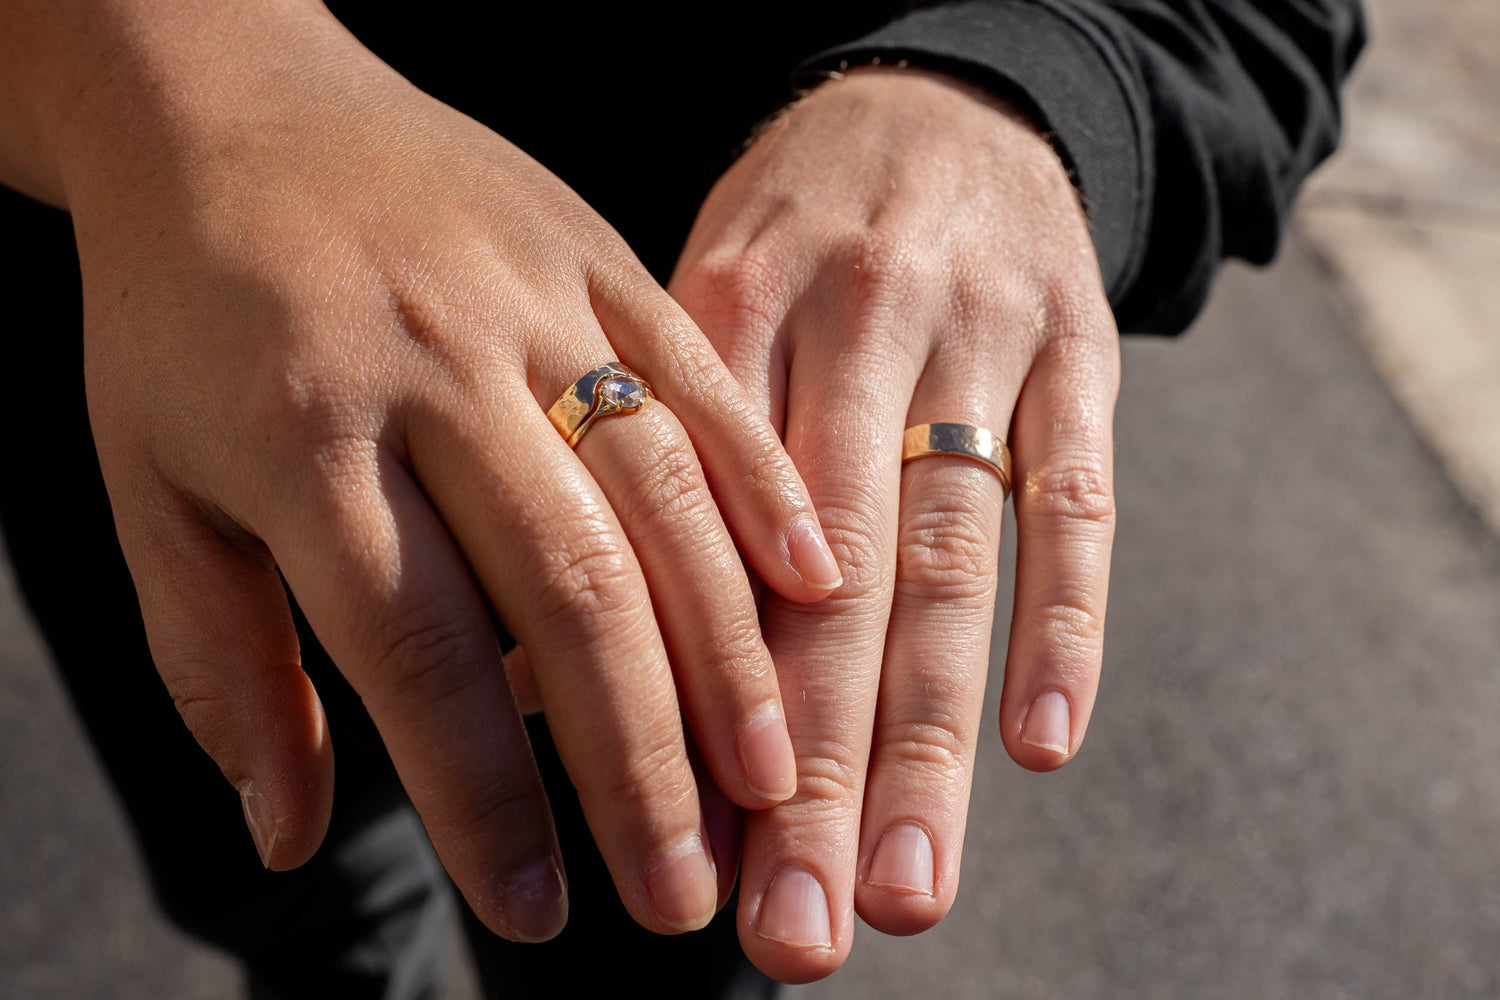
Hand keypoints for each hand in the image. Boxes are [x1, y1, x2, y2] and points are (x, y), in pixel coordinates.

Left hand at [44, 1, 841, 940]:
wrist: (234, 103)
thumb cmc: (184, 312)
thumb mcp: (151, 487)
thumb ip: (219, 665)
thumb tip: (287, 833)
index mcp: (302, 433)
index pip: (413, 652)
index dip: (482, 795)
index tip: (535, 905)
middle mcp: (435, 367)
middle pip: (567, 588)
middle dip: (636, 757)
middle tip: (683, 885)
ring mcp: (534, 303)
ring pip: (661, 496)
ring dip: (728, 652)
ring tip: (771, 779)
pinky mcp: (602, 258)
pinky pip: (704, 383)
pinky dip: (766, 493)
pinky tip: (816, 591)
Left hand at [670, 67, 1119, 979]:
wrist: (929, 100)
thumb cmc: (783, 236)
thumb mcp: (679, 309)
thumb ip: (621, 476)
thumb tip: (528, 674)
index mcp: (720, 311)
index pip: (698, 539)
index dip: (688, 706)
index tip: (671, 852)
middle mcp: (845, 324)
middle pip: (823, 580)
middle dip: (812, 771)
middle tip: (792, 933)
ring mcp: (971, 336)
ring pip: (945, 557)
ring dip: (928, 738)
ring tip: (907, 893)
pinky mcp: (1077, 346)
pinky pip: (1075, 493)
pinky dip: (1064, 622)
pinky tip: (1041, 745)